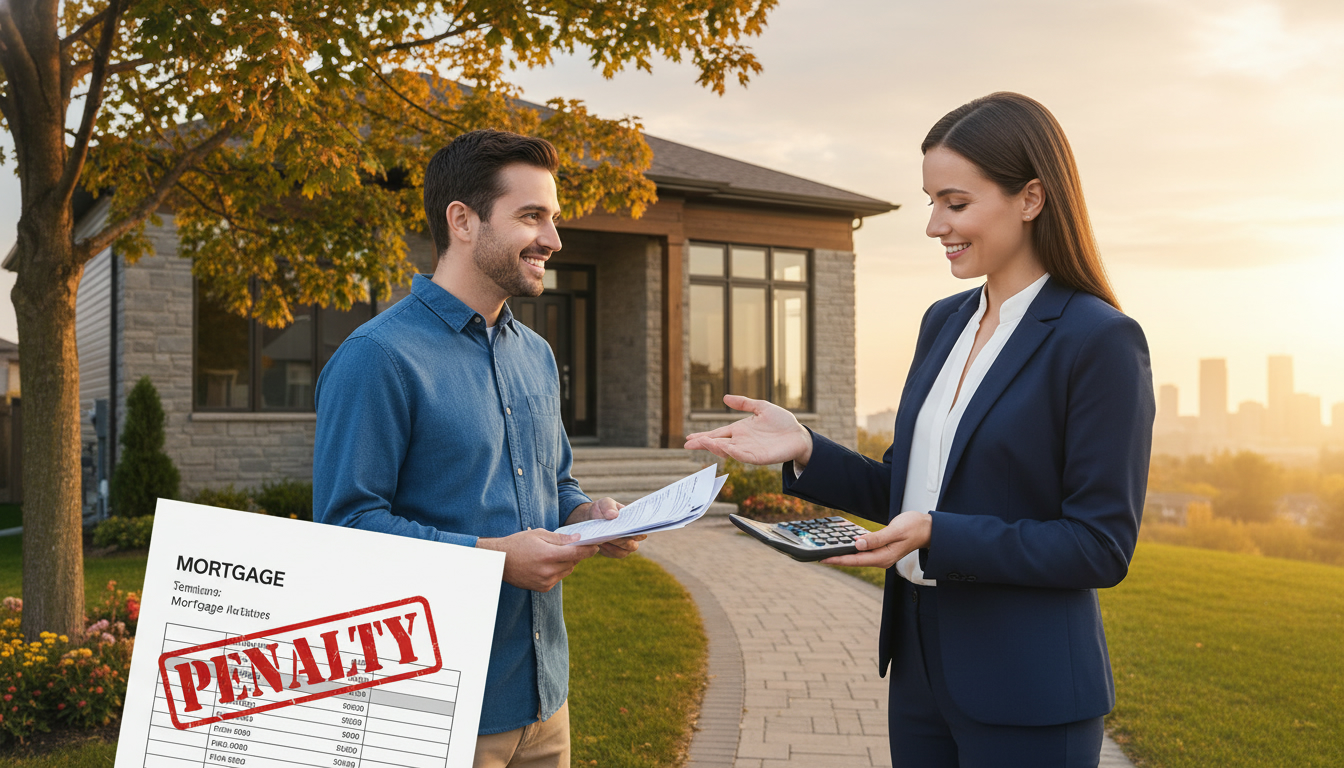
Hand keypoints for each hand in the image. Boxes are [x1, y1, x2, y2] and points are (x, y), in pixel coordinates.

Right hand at [476, 529, 598, 591]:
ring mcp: (546, 582)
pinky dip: (558, 570)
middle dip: (576, 554)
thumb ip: (560, 538)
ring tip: (555, 553)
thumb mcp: (539, 534)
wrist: (500, 561)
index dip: (589, 549)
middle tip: (574, 545)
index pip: (577, 554)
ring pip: (567, 571)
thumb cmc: (518, 543)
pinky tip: (547, 563)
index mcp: (548, 555)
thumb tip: (578, 540)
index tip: (596, 545)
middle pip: (573, 563)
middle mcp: (548, 571)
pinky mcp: (543, 588)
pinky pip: (558, 578)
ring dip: (567, 562)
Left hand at [565, 497, 646, 558]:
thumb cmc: (602, 509)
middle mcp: (631, 537)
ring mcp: (622, 546)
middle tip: (614, 535)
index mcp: (634, 523)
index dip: (639, 533)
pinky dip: (607, 550)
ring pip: (623, 552)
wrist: (590, 517)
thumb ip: (609, 506)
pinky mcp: (612, 551)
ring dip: (614, 547)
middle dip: (624, 541)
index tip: (629, 530)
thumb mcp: (605, 503)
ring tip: (604, 539)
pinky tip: (600, 543)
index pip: (642, 531)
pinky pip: (612, 554)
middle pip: (633, 546)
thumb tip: (614, 515)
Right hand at [683, 394, 813, 466]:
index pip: (717, 433)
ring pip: (727, 450)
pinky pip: (742, 456)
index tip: (689, 438)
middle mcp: (741, 441)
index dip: (703, 436)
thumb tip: (725, 398)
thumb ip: (744, 403)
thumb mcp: (761, 407)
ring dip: (714, 447)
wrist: (798, 435)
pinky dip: (732, 452)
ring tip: (703, 442)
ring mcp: (748, 450)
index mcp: (739, 430)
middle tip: (688, 444)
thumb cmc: (782, 422)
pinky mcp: (757, 457)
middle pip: (717, 443)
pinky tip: (723, 448)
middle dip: (703, 443)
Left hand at [822, 511, 931, 568]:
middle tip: (819, 556)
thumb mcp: (895, 531)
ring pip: (858, 557)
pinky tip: (844, 546)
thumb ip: (877, 538)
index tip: (824, 559)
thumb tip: (858, 545)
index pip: (856, 560)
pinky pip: (863, 552)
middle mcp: (881, 559)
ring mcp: (881, 556)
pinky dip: (852, 549)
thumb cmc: (914, 528)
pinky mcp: (881, 550)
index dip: (838, 560)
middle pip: (854, 561)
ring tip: (827, 552)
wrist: (928, 528)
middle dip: (837, 559)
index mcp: (883, 557)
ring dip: (843, 555)